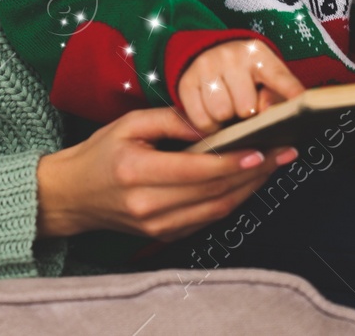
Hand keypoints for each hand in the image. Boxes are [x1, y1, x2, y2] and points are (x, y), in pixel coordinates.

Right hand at [35, 106, 298, 240]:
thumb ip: (172, 119)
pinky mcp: (162, 235)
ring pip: (216, 209)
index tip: (261, 150)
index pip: (196, 170)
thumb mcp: (129, 123)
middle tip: (283, 154)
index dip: (232, 162)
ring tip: (274, 167)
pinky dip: (231, 201)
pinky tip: (248, 183)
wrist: (71, 195)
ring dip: (249, 189)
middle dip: (254, 173)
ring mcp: (156, 225)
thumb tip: (211, 123)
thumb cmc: (100, 153)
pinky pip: (206, 219)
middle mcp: (148, 204)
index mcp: (137, 171)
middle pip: (213, 191)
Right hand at [177, 39, 305, 134]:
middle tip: (244, 110)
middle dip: (246, 116)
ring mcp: (206, 67)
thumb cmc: (245, 73)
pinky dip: (208, 125)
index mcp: (259, 54)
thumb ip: (275, 96)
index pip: (279, 77)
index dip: (291, 93)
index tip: (302, 104)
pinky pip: (201, 120)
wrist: (208, 53)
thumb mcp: (265, 77)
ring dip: (226, 121)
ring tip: (228, 111)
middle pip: (246, 108)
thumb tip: (270, 115)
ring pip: (221, 115)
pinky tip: (212, 114)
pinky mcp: (186, 82)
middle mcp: (231, 56)